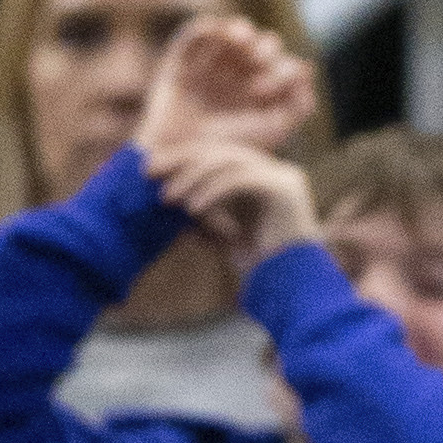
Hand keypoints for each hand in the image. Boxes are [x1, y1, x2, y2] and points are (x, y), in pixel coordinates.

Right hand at [136, 14, 317, 183]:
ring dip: (241, 30)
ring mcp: (210, 70)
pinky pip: (195, 35)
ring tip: (242, 41)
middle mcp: (237, 80)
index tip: (267, 92)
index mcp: (260, 95)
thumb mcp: (275, 129)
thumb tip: (307, 67)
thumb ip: (300, 104)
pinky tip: (222, 36)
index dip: (284, 70)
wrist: (185, 160)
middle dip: (266, 49)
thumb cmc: (232, 149)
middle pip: (261, 45)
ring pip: (231, 34)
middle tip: (257, 64)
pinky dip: (209, 28)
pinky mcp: (180, 65)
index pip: (282, 66)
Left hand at [154, 133, 320, 266]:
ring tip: (167, 198)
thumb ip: (205, 217)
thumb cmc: (262, 269)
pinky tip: (192, 208)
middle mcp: (277, 172)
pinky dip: (212, 191)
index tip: (151, 170)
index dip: (183, 159)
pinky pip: (240, 180)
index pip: (219, 158)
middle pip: (221, 152)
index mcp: (264, 179)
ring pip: (228, 162)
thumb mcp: (224, 237)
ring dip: (192, 177)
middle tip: (149, 171)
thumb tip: (171, 202)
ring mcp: (284, 178)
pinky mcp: (284, 188)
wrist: (293, 290)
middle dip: (181, 160)